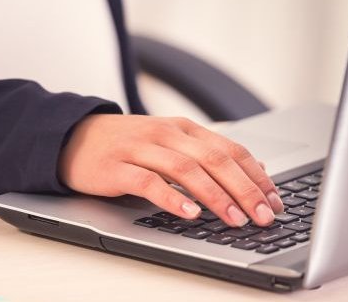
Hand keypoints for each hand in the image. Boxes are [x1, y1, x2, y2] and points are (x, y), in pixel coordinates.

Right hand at [58, 115, 284, 226]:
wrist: (70, 136)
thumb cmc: (123, 145)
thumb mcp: (167, 142)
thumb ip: (203, 154)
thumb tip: (250, 173)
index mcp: (182, 128)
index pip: (230, 150)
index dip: (256, 176)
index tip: (276, 201)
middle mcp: (165, 134)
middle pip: (215, 160)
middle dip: (245, 190)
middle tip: (264, 216)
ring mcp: (140, 149)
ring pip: (187, 170)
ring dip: (216, 196)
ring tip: (235, 219)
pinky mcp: (117, 168)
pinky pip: (149, 182)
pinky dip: (172, 198)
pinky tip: (189, 212)